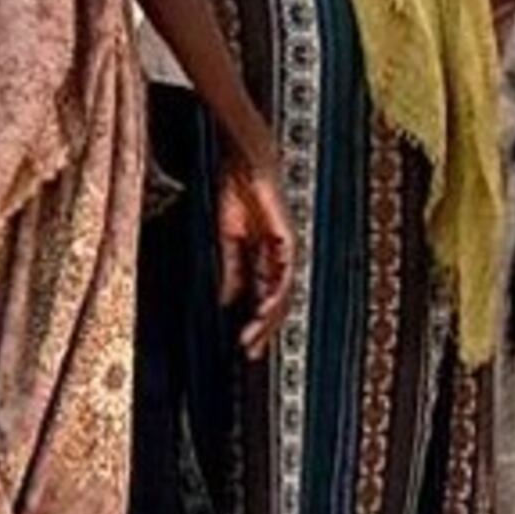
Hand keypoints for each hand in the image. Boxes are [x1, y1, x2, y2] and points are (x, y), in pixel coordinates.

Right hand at [214, 132, 298, 356]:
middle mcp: (280, 258)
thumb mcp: (227, 236)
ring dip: (268, 319)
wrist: (245, 161)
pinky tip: (263, 309)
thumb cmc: (236, 191)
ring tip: (254, 339)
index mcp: (264, 256)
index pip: (263, 297)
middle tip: (250, 352)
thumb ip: (231, 268)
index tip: (244, 346)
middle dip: (263, 329)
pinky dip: (274, 294)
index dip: (255, 322)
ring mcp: (286, 250)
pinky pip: (282, 274)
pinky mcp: (286, 240)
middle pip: (276, 302)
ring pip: (282, 295)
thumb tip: (228, 300)